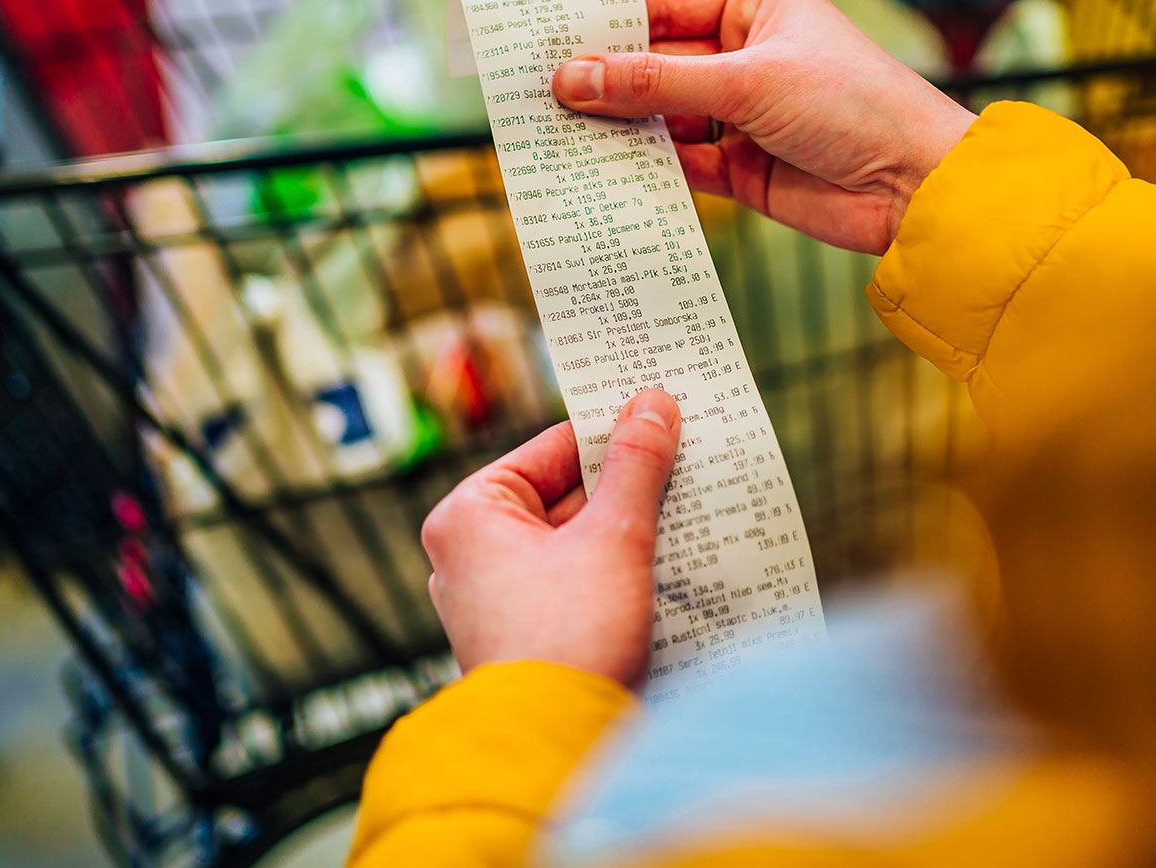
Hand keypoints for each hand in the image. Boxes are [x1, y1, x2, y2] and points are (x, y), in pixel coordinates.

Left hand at [421, 389, 679, 686]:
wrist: (559, 751)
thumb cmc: (569, 639)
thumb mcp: (614, 537)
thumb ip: (637, 466)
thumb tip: (653, 403)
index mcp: (469, 514)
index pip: (553, 448)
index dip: (613, 432)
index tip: (663, 417)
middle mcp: (468, 553)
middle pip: (564, 494)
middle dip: (627, 486)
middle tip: (686, 463)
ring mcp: (493, 598)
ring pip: (573, 539)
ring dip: (627, 529)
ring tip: (687, 511)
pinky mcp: (523, 635)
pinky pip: (574, 580)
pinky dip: (615, 570)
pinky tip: (667, 563)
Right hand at [552, 0, 974, 254]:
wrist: (916, 187)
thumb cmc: (851, 104)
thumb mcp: (745, 83)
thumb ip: (655, 83)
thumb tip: (571, 79)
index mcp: (753, 5)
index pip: (660, 7)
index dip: (602, 24)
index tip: (542, 39)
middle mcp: (743, 55)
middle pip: (653, 64)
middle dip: (602, 82)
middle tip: (534, 96)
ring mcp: (741, 113)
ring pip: (661, 116)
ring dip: (619, 128)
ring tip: (555, 137)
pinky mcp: (742, 168)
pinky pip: (680, 163)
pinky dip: (647, 168)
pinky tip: (604, 172)